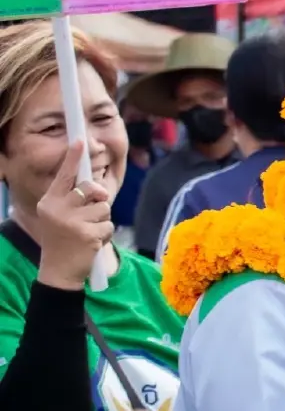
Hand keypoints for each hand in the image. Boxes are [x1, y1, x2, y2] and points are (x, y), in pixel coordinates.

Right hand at [35, 140, 112, 290]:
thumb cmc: (62, 240)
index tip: (80, 141)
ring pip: (104, 208)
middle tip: (91, 212)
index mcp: (50, 201)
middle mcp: (58, 209)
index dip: (73, 158)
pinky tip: (93, 243)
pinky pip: (109, 225)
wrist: (58, 270)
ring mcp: (72, 222)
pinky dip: (106, 234)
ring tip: (89, 231)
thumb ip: (75, 200)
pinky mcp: (87, 235)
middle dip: (99, 198)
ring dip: (102, 220)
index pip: (63, 175)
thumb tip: (99, 188)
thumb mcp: (60, 216)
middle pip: (91, 189)